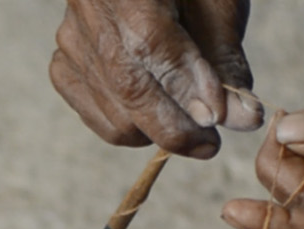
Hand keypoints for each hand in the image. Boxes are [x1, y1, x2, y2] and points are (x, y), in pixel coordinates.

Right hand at [51, 0, 260, 158]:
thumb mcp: (217, 1)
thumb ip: (225, 57)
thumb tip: (241, 119)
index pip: (153, 50)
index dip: (188, 96)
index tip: (218, 126)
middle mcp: (90, 13)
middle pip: (129, 92)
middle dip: (175, 129)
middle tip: (209, 140)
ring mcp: (72, 42)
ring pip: (113, 118)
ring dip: (154, 130)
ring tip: (182, 115)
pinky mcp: (62, 63)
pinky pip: (93, 115)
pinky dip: (126, 124)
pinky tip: (151, 107)